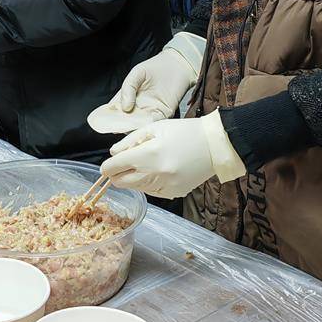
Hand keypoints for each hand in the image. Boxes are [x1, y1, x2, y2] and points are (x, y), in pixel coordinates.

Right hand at [87, 33, 204, 133]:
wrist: (177, 65)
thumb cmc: (155, 67)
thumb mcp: (137, 73)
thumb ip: (128, 88)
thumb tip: (124, 107)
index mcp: (128, 97)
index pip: (116, 110)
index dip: (110, 117)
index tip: (104, 123)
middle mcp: (138, 106)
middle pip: (126, 120)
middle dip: (121, 125)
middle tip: (117, 129)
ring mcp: (150, 111)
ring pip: (139, 124)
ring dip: (134, 128)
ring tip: (129, 130)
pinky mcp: (163, 113)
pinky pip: (154, 122)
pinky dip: (148, 125)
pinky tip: (143, 125)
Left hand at [99, 114, 242, 198]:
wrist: (214, 145)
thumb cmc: (184, 132)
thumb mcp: (154, 128)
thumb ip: (129, 141)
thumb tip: (113, 154)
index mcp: (149, 155)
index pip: (114, 167)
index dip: (107, 167)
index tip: (107, 166)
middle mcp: (156, 174)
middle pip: (121, 183)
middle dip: (117, 175)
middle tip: (121, 166)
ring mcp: (166, 186)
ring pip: (136, 188)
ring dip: (133, 179)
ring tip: (145, 165)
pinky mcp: (174, 193)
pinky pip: (152, 192)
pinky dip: (149, 184)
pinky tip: (158, 171)